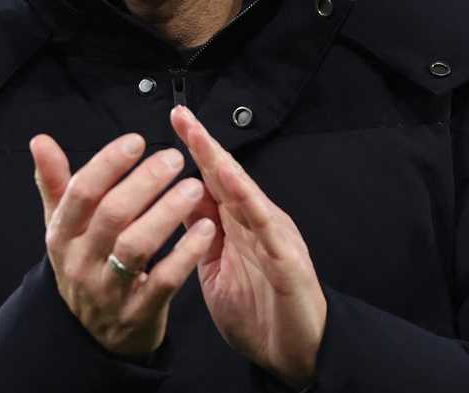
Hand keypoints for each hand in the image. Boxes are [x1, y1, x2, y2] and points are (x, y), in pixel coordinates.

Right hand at [30, 131, 217, 357]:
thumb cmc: (84, 265)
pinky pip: (165, 280)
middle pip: (112, 214)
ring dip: (168, 212)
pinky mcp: (139, 312)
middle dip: (145, 182)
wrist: (95, 334)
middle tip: (174, 159)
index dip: (109, 163)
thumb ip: (54, 182)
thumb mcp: (63, 228)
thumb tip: (39, 140)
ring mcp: (109, 290)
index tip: (138, 141)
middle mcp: (81, 262)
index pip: (82, 192)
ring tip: (194, 187)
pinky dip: (186, 253)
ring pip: (137, 246)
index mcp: (62, 235)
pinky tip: (205, 229)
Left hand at [170, 105, 326, 389]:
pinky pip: (265, 226)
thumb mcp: (216, 270)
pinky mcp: (286, 260)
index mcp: (239, 226)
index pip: (212, 181)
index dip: (194, 152)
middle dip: (204, 145)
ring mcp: (274, 238)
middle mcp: (258, 223)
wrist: (295, 352)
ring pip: (246, 194)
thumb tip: (179, 200)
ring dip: (222, 164)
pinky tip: (230, 181)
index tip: (173, 122)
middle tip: (181, 115)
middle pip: (227, 178)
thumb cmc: (259, 312)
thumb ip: (202, 235)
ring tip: (200, 138)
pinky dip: (248, 200)